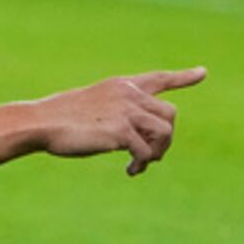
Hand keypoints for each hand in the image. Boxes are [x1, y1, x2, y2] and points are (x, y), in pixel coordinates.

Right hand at [37, 68, 206, 176]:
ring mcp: (126, 111)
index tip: (202, 73)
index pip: (159, 78)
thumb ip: (118, 113)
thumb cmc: (60, 118)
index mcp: (121, 85)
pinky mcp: (121, 131)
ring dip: (158, 152)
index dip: (183, 77)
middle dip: (165, 139)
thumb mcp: (92, 106)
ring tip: (141, 163)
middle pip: (170, 114)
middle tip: (150, 155)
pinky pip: (145, 151)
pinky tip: (130, 171)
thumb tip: (136, 139)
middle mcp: (128, 94)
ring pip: (165, 132)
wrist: (41, 122)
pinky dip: (141, 164)